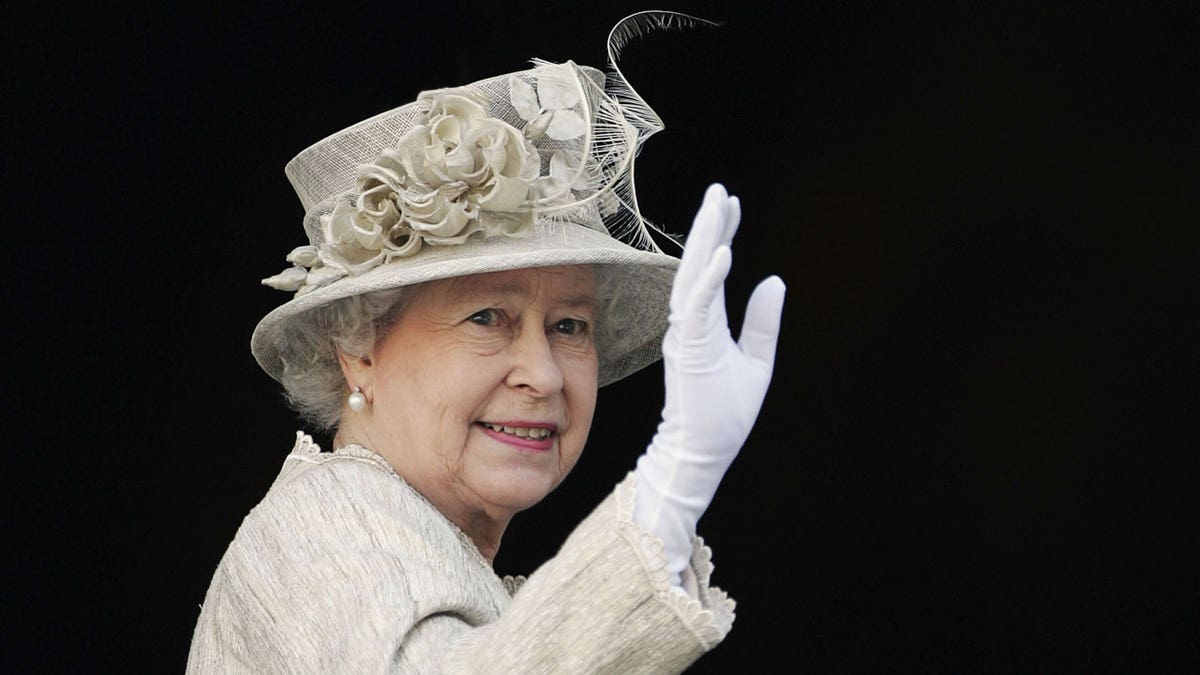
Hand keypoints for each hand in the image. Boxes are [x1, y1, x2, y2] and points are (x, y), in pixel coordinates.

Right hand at [633, 183, 785, 583]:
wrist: (703, 454)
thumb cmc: (724, 415)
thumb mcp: (757, 362)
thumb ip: (763, 322)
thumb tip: (775, 280)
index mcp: (705, 324)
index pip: (712, 270)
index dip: (720, 235)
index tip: (730, 203)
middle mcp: (691, 323)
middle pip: (698, 263)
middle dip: (709, 225)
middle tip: (718, 190)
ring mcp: (688, 334)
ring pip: (694, 276)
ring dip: (705, 240)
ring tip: (717, 205)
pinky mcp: (689, 349)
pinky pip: (699, 306)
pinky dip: (710, 279)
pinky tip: (723, 252)